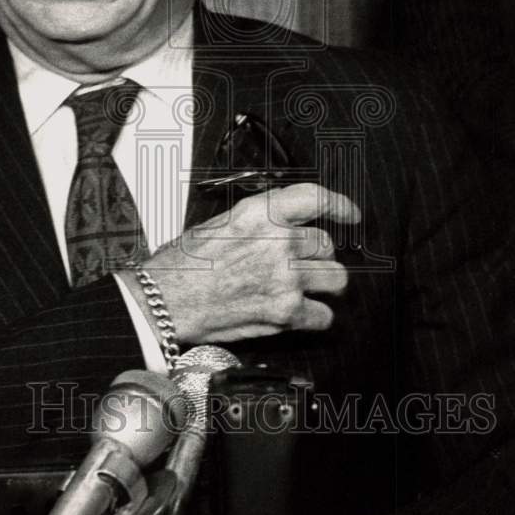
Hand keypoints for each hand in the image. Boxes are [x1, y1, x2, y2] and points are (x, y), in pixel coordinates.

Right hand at [118, 183, 359, 345]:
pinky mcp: (285, 312)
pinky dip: (315, 316)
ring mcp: (285, 278)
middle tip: (303, 262)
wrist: (165, 300)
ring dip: (324, 283)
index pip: (315, 199)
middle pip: (326, 244)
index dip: (338, 204)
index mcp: (259, 214)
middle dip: (318, 254)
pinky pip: (324, 315)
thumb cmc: (183, 264)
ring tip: (308, 286)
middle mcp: (277, 242)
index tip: (349, 213)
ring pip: (335, 278)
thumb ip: (258, 221)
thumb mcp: (219, 223)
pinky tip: (300, 312)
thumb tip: (285, 225)